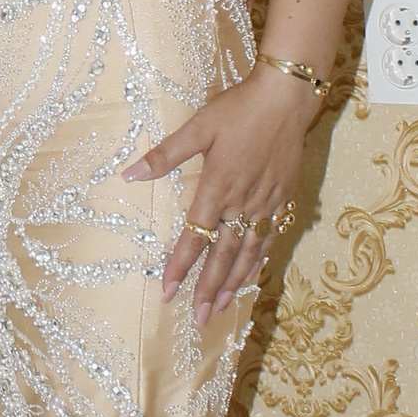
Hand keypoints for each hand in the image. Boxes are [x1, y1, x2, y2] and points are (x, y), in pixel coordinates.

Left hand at [123, 64, 311, 320]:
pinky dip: (259, 261)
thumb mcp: (198, 127)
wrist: (287, 97)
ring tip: (221, 308)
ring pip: (249, 253)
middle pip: (224, 255)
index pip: (194, 237)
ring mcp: (266, 203)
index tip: (168, 292)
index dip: (180, 266)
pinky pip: (270, 238)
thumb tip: (130, 174)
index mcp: (218, 187)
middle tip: (198, 318)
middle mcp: (242, 202)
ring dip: (234, 283)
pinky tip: (252, 276)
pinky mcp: (283, 198)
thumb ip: (165, 155)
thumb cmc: (239, 109)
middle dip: (209, 289)